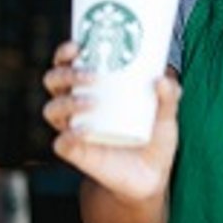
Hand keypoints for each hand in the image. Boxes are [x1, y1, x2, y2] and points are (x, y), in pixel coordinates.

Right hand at [41, 41, 180, 203]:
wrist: (150, 177)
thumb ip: (170, 96)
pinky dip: (70, 135)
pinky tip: (86, 131)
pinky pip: (62, 143)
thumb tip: (162, 78)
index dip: (65, 52)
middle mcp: (76, 106)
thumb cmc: (154, 137)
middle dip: (66, 73)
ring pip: (52, 109)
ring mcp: (74, 130)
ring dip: (68, 101)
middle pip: (53, 81)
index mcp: (93, 88)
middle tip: (92, 74)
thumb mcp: (167, 114)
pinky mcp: (77, 154)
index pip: (68, 64)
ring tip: (93, 102)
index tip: (78, 45)